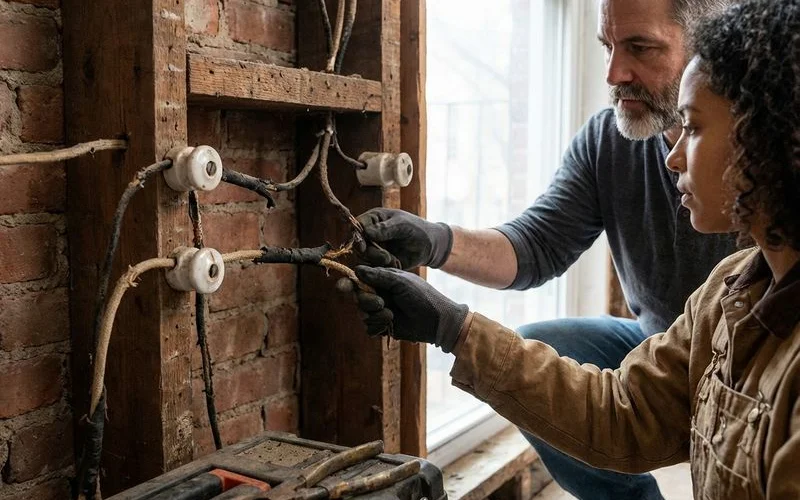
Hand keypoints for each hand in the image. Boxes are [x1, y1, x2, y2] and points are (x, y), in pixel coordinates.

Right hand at [338, 266, 468, 352]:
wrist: (436, 320)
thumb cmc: (422, 296)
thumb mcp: (401, 281)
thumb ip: (378, 275)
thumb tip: (356, 270)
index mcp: (382, 279)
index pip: (359, 278)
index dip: (349, 282)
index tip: (344, 286)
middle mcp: (378, 293)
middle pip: (356, 296)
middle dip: (365, 300)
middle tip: (380, 302)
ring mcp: (379, 310)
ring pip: (361, 313)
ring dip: (373, 314)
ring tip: (390, 314)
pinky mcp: (382, 325)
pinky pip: (368, 327)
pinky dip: (377, 326)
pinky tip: (389, 323)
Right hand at [356, 208, 452, 269]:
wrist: (429, 246)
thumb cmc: (417, 229)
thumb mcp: (403, 225)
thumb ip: (385, 228)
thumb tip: (366, 232)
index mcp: (373, 219)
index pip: (356, 226)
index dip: (356, 236)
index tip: (363, 246)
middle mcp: (369, 233)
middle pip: (357, 244)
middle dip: (370, 252)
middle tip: (386, 257)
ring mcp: (372, 248)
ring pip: (363, 257)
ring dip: (376, 261)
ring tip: (393, 260)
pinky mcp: (377, 261)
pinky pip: (372, 266)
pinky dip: (382, 267)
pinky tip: (395, 264)